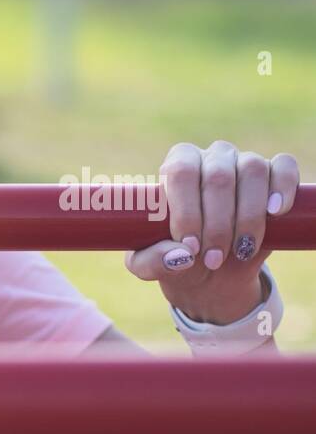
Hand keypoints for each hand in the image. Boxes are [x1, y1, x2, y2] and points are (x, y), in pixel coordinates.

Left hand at [126, 141, 299, 323]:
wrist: (212, 273)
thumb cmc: (176, 260)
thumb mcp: (150, 266)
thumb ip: (151, 261)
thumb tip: (180, 255)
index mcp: (175, 168)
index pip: (181, 173)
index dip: (187, 211)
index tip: (190, 247)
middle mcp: (210, 159)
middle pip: (217, 176)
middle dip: (216, 224)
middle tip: (212, 258)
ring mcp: (244, 163)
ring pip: (252, 171)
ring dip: (247, 217)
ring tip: (239, 250)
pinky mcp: (275, 175)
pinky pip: (283, 167)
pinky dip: (282, 187)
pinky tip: (275, 212)